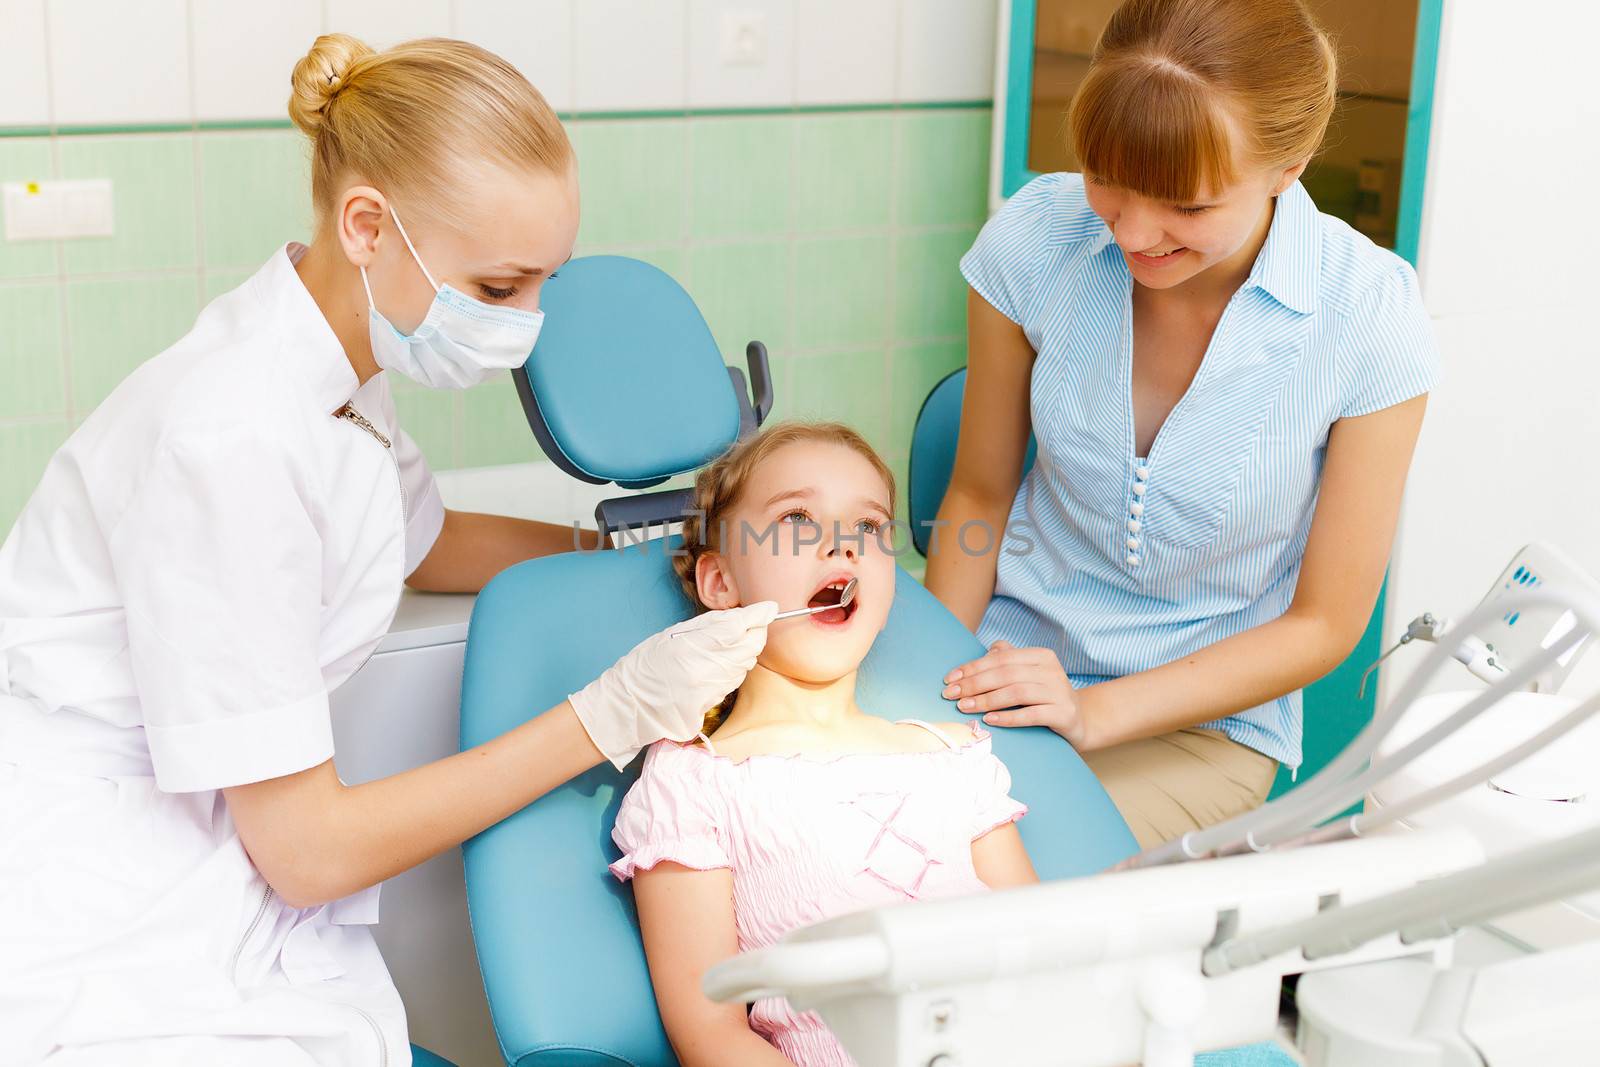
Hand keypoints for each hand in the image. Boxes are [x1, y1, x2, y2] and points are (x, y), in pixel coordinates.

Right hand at [570, 601, 778, 768]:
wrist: (628, 702)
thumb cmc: (647, 663)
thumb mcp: (674, 634)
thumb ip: (710, 625)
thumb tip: (743, 616)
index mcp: (693, 646)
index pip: (738, 627)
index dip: (759, 615)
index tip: (769, 608)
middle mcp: (705, 670)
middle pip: (750, 648)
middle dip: (754, 634)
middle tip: (747, 627)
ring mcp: (709, 692)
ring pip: (744, 666)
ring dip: (741, 655)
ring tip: (719, 651)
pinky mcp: (709, 708)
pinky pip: (731, 684)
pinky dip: (729, 673)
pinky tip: (711, 670)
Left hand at [942, 640, 1087, 747]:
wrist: (1079, 721)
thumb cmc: (1045, 696)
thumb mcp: (1029, 675)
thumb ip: (1010, 660)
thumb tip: (989, 650)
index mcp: (1041, 656)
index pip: (1001, 658)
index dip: (973, 667)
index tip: (950, 679)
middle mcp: (1052, 670)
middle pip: (1006, 674)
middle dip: (974, 684)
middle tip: (951, 695)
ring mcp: (1060, 692)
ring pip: (1017, 692)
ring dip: (987, 700)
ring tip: (964, 707)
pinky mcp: (1064, 713)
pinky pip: (1032, 714)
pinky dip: (1009, 717)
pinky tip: (990, 719)